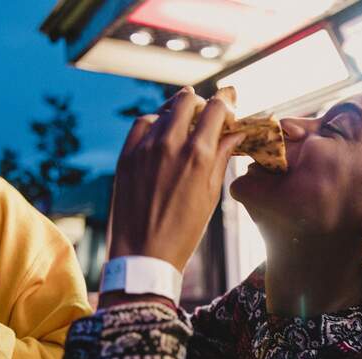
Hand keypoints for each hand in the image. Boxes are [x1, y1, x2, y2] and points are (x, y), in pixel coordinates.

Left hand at [107, 87, 243, 271]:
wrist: (144, 255)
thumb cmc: (185, 231)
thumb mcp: (211, 195)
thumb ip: (222, 158)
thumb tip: (235, 134)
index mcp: (199, 155)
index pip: (217, 108)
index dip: (228, 101)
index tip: (232, 101)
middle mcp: (171, 144)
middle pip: (189, 101)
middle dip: (203, 104)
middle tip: (209, 116)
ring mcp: (145, 147)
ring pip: (165, 110)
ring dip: (180, 112)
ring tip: (187, 126)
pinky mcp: (126, 155)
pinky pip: (142, 123)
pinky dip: (155, 122)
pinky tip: (162, 133)